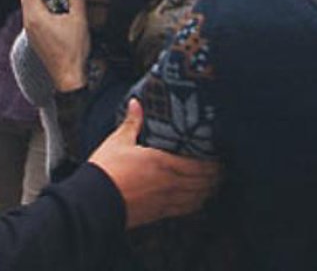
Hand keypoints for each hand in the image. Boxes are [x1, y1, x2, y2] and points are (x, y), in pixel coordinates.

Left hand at [21, 0, 88, 91]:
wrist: (68, 76)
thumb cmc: (72, 50)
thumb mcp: (79, 19)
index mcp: (35, 16)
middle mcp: (28, 22)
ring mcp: (30, 30)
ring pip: (29, 5)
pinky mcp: (34, 36)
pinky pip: (33, 15)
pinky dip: (42, 8)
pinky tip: (58, 11)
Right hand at [90, 99, 220, 228]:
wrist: (93, 202)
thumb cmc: (105, 170)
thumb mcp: (118, 141)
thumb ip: (132, 122)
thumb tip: (136, 103)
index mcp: (163, 162)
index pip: (200, 165)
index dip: (214, 162)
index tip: (220, 155)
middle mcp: (170, 183)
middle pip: (205, 182)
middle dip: (216, 175)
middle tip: (222, 167)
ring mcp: (166, 200)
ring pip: (199, 197)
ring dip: (209, 189)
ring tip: (214, 182)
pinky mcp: (159, 213)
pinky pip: (186, 209)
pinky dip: (197, 203)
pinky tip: (197, 198)